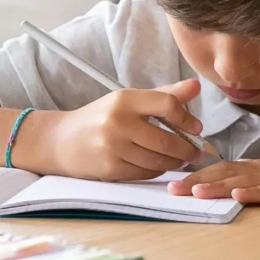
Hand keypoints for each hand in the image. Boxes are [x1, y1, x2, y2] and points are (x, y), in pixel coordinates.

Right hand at [41, 79, 204, 180]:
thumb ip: (165, 95)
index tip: (196, 127)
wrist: (62, 141)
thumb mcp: (129, 100)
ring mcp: (113, 147)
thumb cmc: (102, 118)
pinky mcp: (110, 169)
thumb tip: (197, 86)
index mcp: (124, 99)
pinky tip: (159, 164)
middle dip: (187, 149)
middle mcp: (118, 122)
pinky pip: (146, 173)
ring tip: (181, 159)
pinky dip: (157, 170)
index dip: (187, 118)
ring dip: (175, 162)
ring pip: (159, 160)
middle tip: (196, 151)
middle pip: (167, 140)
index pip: (167, 104)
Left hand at [166, 140, 259, 203]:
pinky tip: (239, 194)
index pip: (227, 169)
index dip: (200, 174)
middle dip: (198, 180)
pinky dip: (256, 191)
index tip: (175, 182)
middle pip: (228, 172)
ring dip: (219, 185)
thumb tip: (246, 191)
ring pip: (247, 180)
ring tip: (194, 191)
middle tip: (170, 188)